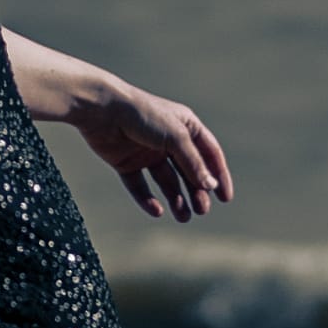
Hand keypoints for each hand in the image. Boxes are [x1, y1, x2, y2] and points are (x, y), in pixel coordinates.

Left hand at [67, 79, 233, 221]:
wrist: (101, 110)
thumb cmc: (143, 115)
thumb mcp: (175, 137)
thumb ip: (193, 162)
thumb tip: (211, 185)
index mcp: (185, 126)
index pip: (209, 154)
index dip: (219, 175)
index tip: (225, 198)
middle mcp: (167, 140)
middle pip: (188, 171)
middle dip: (197, 192)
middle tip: (202, 211)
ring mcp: (146, 152)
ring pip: (166, 181)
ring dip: (176, 199)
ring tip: (184, 217)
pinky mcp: (125, 162)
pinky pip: (140, 185)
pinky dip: (147, 199)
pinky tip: (157, 210)